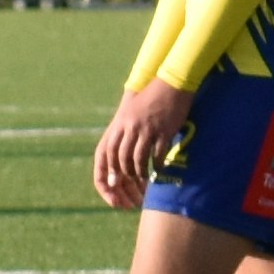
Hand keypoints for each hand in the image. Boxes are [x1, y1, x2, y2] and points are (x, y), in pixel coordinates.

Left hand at [91, 86, 192, 205]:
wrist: (169, 84)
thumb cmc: (147, 102)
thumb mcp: (128, 116)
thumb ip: (121, 136)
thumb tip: (117, 166)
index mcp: (117, 125)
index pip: (104, 154)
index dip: (106, 174)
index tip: (111, 189)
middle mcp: (128, 128)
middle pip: (120, 159)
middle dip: (125, 178)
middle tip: (132, 189)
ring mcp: (145, 129)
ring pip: (138, 159)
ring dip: (141, 174)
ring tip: (145, 181)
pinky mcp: (163, 130)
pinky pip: (158, 154)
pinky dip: (158, 165)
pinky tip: (160, 170)